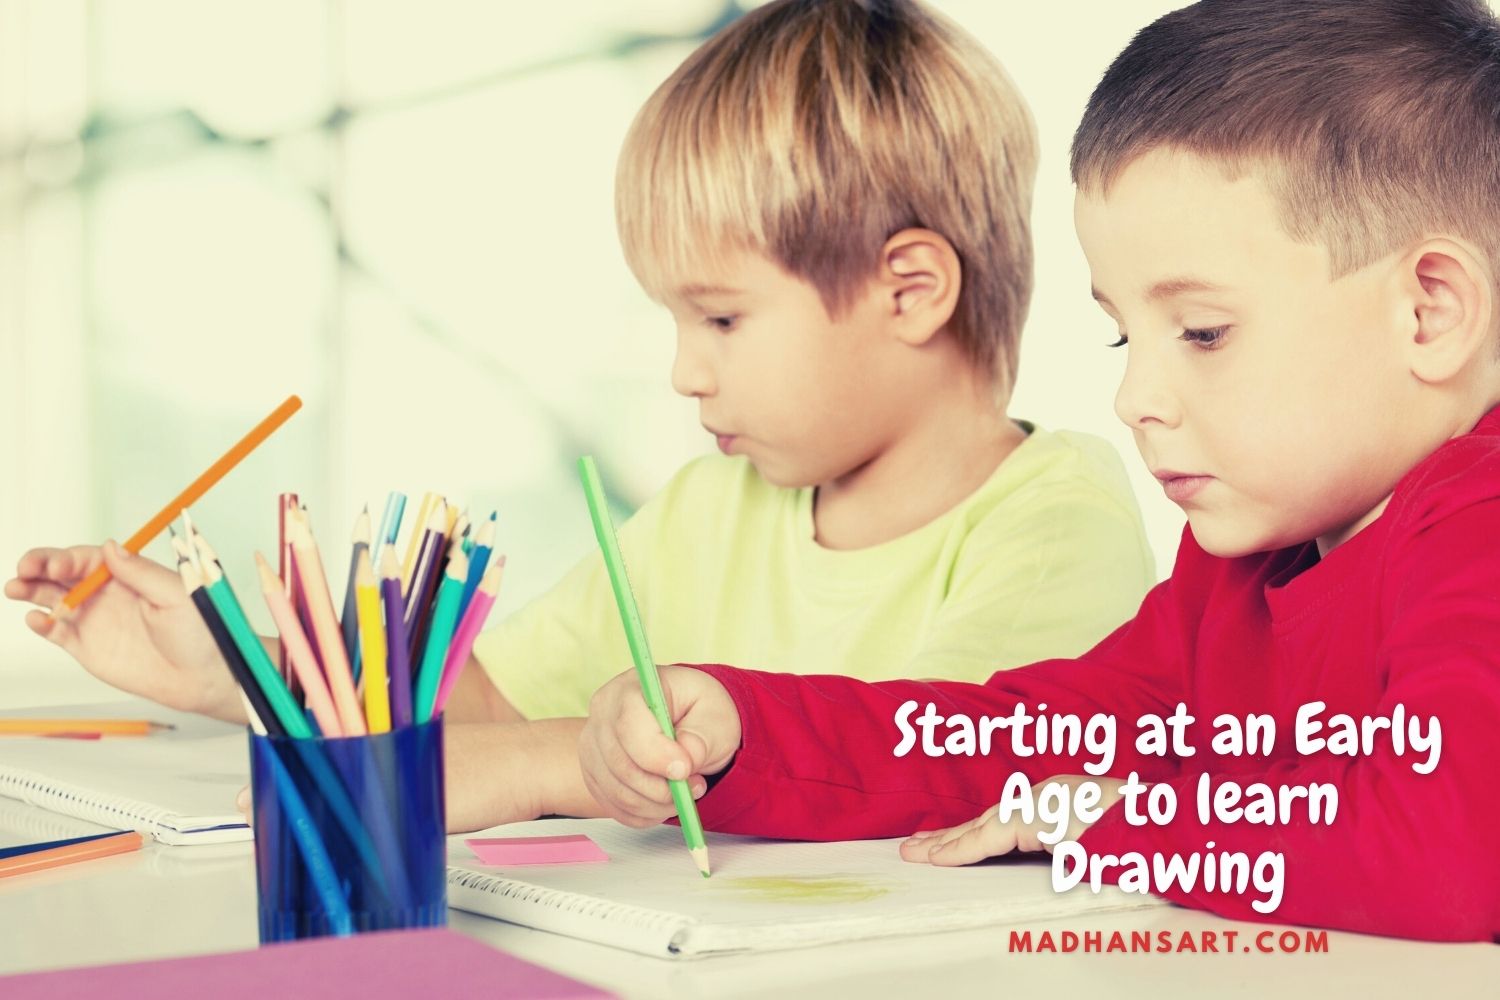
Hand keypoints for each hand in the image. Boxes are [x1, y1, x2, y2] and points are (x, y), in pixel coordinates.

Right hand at [4, 541, 245, 720]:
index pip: (88, 559)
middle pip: (64, 574)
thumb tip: (111, 546)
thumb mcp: (177, 596)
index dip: (67, 558)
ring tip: (15, 588)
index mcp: (129, 576)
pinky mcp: (89, 648)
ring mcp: (96, 620)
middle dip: (40, 567)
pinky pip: (59, 632)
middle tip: (25, 569)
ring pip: (54, 599)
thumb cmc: (202, 633)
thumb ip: (141, 573)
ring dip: (32, 591)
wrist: (205, 678)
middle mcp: (107, 594)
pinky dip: (43, 624)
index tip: (55, 564)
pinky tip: (37, 619)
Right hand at [578, 665, 741, 827]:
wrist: (686, 720)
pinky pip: (617, 808)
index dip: (656, 755)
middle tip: (695, 785)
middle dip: (662, 787)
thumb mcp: (716, 716)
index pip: (628, 726)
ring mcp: (593, 746)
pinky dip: (647, 812)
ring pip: (618, 792)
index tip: (685, 770)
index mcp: (630, 687)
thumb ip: (701, 738)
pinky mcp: (594, 775)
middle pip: (620, 764)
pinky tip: (667, 798)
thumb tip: (684, 763)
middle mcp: (602, 714)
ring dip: (658, 803)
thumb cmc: (700, 711)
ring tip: (686, 790)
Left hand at [899, 775, 1126, 865]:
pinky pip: (988, 838)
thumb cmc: (1144, 834)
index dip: (975, 831)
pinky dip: (960, 850)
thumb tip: (1064, 862)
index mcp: (1062, 797)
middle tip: (916, 847)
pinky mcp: (1034, 817)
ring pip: (981, 826)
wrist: (1162, 822)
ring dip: (946, 842)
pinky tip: (935, 859)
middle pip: (988, 818)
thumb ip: (1077, 847)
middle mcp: (1047, 793)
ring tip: (913, 855)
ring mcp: (1040, 801)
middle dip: (950, 834)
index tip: (947, 843)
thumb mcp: (1104, 840)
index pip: (1008, 817)